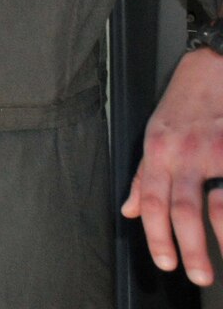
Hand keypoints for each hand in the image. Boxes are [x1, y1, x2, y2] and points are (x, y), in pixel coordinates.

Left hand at [123, 49, 222, 285]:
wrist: (214, 65)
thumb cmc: (186, 102)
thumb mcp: (156, 134)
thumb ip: (143, 174)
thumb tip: (129, 209)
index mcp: (159, 152)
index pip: (150, 201)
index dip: (156, 236)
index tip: (165, 262)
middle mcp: (185, 153)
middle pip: (182, 209)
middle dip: (190, 249)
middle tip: (197, 276)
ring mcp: (216, 152)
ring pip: (216, 205)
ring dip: (221, 238)